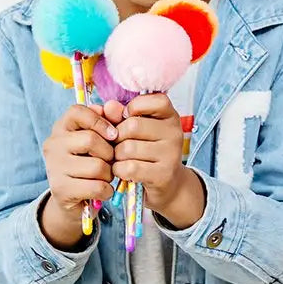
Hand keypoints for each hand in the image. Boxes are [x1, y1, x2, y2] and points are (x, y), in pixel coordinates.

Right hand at [40, 104, 116, 249]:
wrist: (72, 199)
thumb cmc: (89, 162)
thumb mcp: (99, 139)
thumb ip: (108, 120)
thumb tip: (115, 106)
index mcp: (61, 127)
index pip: (78, 111)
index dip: (100, 121)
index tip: (113, 134)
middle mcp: (53, 144)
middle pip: (91, 139)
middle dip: (109, 153)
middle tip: (111, 161)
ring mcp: (54, 167)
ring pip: (97, 166)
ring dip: (109, 174)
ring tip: (105, 176)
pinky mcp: (60, 189)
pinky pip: (96, 187)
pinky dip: (106, 190)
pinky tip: (103, 190)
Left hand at [108, 94, 205, 227]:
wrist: (167, 183)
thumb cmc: (147, 151)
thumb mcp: (137, 130)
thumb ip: (120, 115)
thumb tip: (107, 106)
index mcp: (170, 115)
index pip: (154, 100)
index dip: (134, 107)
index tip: (128, 118)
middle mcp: (174, 132)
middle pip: (133, 126)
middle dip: (117, 136)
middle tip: (118, 143)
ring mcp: (171, 154)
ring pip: (128, 148)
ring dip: (117, 155)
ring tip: (120, 158)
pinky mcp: (163, 174)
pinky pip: (130, 168)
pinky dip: (119, 169)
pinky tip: (122, 170)